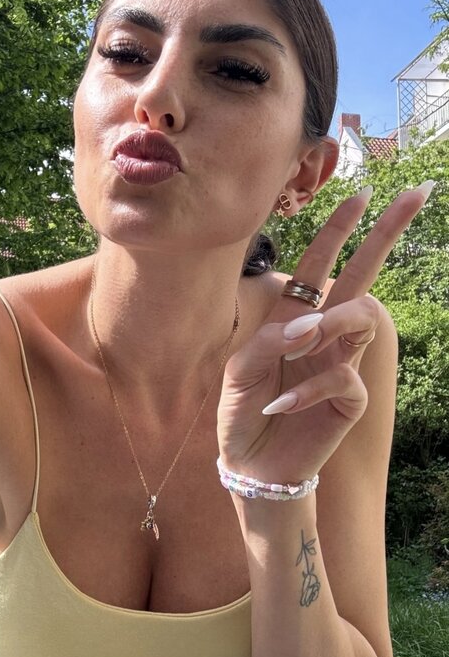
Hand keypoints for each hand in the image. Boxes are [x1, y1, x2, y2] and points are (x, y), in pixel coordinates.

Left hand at [217, 181, 435, 482]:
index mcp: (294, 318)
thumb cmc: (243, 412)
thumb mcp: (240, 371)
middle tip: (416, 195)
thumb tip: (307, 325)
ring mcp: (340, 363)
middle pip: (362, 276)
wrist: (250, 464)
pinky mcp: (349, 399)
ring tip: (299, 340)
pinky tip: (281, 405)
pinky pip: (343, 377)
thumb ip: (270, 341)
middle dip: (386, 233)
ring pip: (361, 318)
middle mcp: (323, 334)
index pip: (323, 265)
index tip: (365, 192)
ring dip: (330, 322)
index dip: (341, 229)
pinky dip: (310, 388)